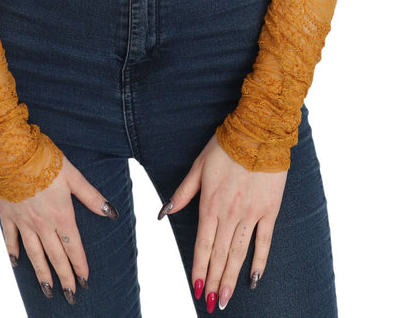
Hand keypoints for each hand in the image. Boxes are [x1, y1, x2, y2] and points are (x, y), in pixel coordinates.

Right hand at [0, 154, 118, 303]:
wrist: (11, 153)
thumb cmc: (44, 160)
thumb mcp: (73, 175)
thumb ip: (91, 196)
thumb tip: (111, 213)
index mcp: (60, 214)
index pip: (73, 246)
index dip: (80, 264)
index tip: (85, 280)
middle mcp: (42, 223)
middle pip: (55, 256)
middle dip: (64, 277)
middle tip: (70, 296)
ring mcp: (23, 221)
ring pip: (34, 254)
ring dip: (42, 274)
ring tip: (48, 290)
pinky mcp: (8, 215)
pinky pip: (10, 239)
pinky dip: (13, 252)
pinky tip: (16, 264)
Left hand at [158, 133, 286, 312]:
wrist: (258, 133)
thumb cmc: (225, 146)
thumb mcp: (198, 166)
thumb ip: (183, 192)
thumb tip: (165, 212)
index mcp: (210, 203)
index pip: (202, 244)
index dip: (198, 268)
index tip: (196, 289)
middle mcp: (230, 213)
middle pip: (219, 254)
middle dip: (213, 281)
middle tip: (210, 304)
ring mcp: (251, 214)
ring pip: (239, 253)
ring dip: (230, 278)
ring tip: (224, 299)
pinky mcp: (269, 210)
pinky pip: (264, 241)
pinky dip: (259, 262)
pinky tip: (254, 279)